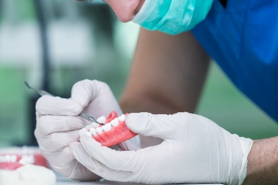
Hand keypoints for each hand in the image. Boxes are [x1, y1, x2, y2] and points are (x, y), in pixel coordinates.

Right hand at [35, 80, 138, 179]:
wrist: (114, 134)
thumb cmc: (102, 111)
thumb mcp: (96, 92)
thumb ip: (84, 89)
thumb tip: (74, 103)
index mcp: (50, 110)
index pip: (42, 105)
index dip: (60, 106)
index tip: (78, 108)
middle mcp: (45, 128)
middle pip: (46, 124)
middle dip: (72, 122)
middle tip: (89, 122)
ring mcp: (50, 146)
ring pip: (55, 140)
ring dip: (78, 135)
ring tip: (92, 132)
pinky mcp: (59, 162)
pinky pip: (64, 156)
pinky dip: (81, 148)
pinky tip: (91, 143)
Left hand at [70, 112, 252, 183]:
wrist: (226, 160)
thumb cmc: (206, 141)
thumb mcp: (179, 124)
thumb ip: (149, 122)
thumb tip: (126, 120)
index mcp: (150, 165)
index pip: (112, 160)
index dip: (94, 149)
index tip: (83, 135)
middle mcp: (147, 176)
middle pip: (109, 172)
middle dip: (90, 157)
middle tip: (77, 141)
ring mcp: (151, 177)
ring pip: (116, 174)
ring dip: (99, 160)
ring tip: (87, 144)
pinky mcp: (155, 174)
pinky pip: (127, 171)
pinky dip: (112, 161)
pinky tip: (109, 149)